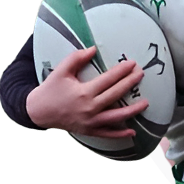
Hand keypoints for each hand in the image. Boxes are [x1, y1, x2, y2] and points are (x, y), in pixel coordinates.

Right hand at [26, 47, 149, 138]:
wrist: (37, 112)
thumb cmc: (50, 90)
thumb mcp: (61, 71)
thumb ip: (76, 58)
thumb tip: (94, 49)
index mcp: (83, 92)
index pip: (108, 79)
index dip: (122, 71)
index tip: (133, 63)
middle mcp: (89, 108)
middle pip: (115, 94)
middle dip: (130, 83)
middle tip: (141, 74)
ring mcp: (90, 122)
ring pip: (116, 117)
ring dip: (132, 110)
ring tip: (146, 103)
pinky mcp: (88, 131)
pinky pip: (107, 134)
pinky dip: (120, 134)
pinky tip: (133, 132)